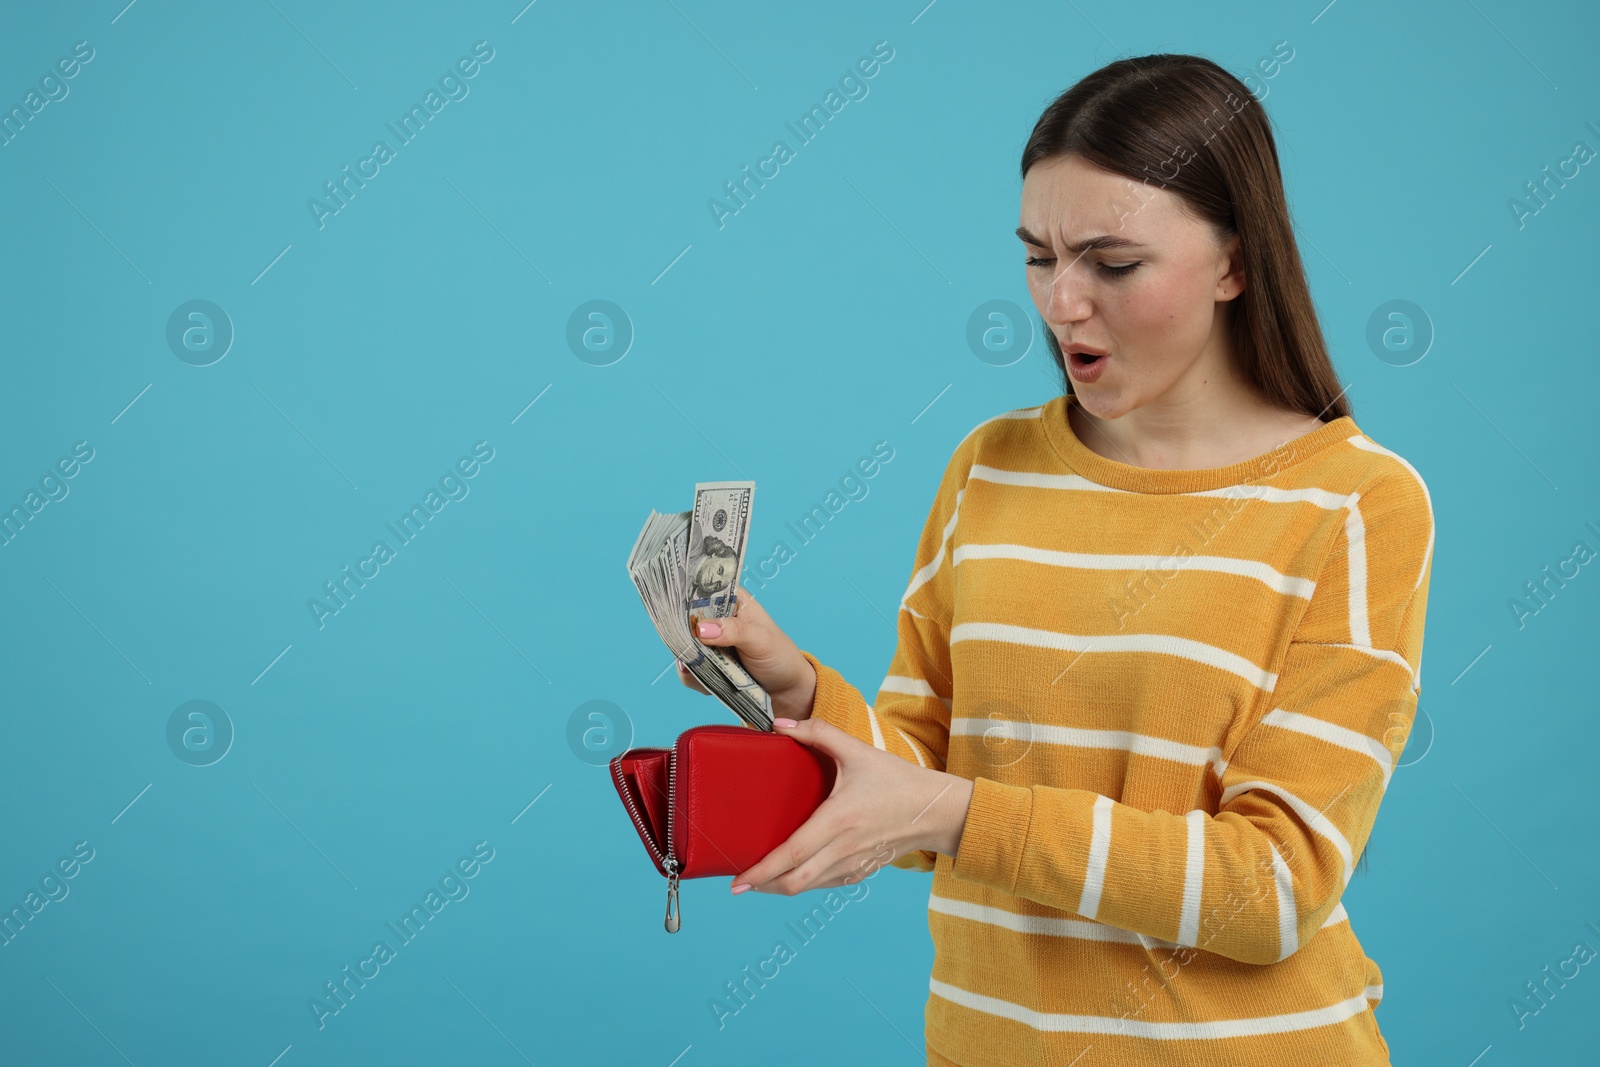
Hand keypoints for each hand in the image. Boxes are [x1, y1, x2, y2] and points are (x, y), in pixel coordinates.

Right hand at [675, 585, 817, 721]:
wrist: (786, 692)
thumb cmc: (780, 657)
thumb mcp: (762, 640)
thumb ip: (734, 631)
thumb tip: (701, 628)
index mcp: (732, 601)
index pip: (701, 591)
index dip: (684, 599)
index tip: (674, 615)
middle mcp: (717, 619)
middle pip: (685, 620)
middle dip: (684, 637)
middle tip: (694, 652)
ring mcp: (709, 642)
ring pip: (684, 647)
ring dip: (691, 662)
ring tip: (710, 672)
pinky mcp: (706, 664)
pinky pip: (689, 670)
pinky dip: (695, 678)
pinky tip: (711, 682)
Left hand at [728, 715, 973, 895]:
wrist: (935, 810)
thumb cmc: (897, 780)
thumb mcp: (858, 751)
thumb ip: (818, 733)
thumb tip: (781, 725)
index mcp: (838, 821)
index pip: (791, 854)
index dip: (761, 871)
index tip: (737, 881)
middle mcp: (843, 849)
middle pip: (794, 882)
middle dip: (762, 887)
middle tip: (739, 883)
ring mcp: (853, 865)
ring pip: (808, 888)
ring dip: (780, 887)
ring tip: (759, 879)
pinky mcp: (861, 871)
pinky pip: (825, 884)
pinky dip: (804, 883)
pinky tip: (793, 872)